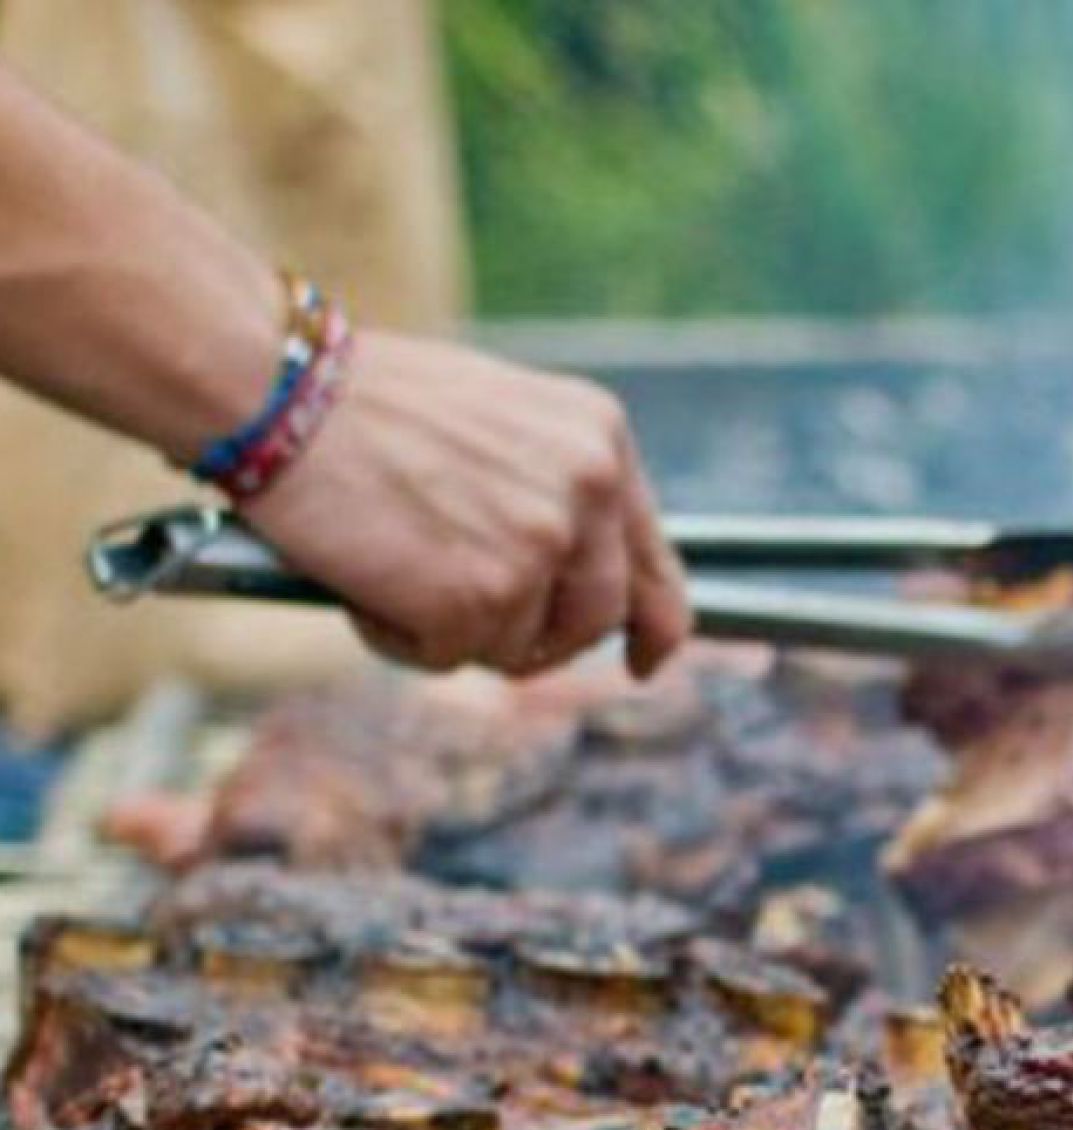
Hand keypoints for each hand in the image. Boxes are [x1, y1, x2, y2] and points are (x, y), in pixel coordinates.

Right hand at [237, 330, 691, 676]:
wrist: (282, 391)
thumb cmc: (365, 402)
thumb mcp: (499, 422)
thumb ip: (549, 489)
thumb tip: (564, 577)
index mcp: (601, 439)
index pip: (654, 561)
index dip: (655, 625)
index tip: (645, 660)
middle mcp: (589, 490)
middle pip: (595, 618)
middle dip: (537, 638)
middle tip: (470, 622)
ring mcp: (540, 546)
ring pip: (519, 645)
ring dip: (457, 631)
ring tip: (394, 567)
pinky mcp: (481, 598)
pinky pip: (448, 658)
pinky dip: (399, 637)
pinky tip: (365, 579)